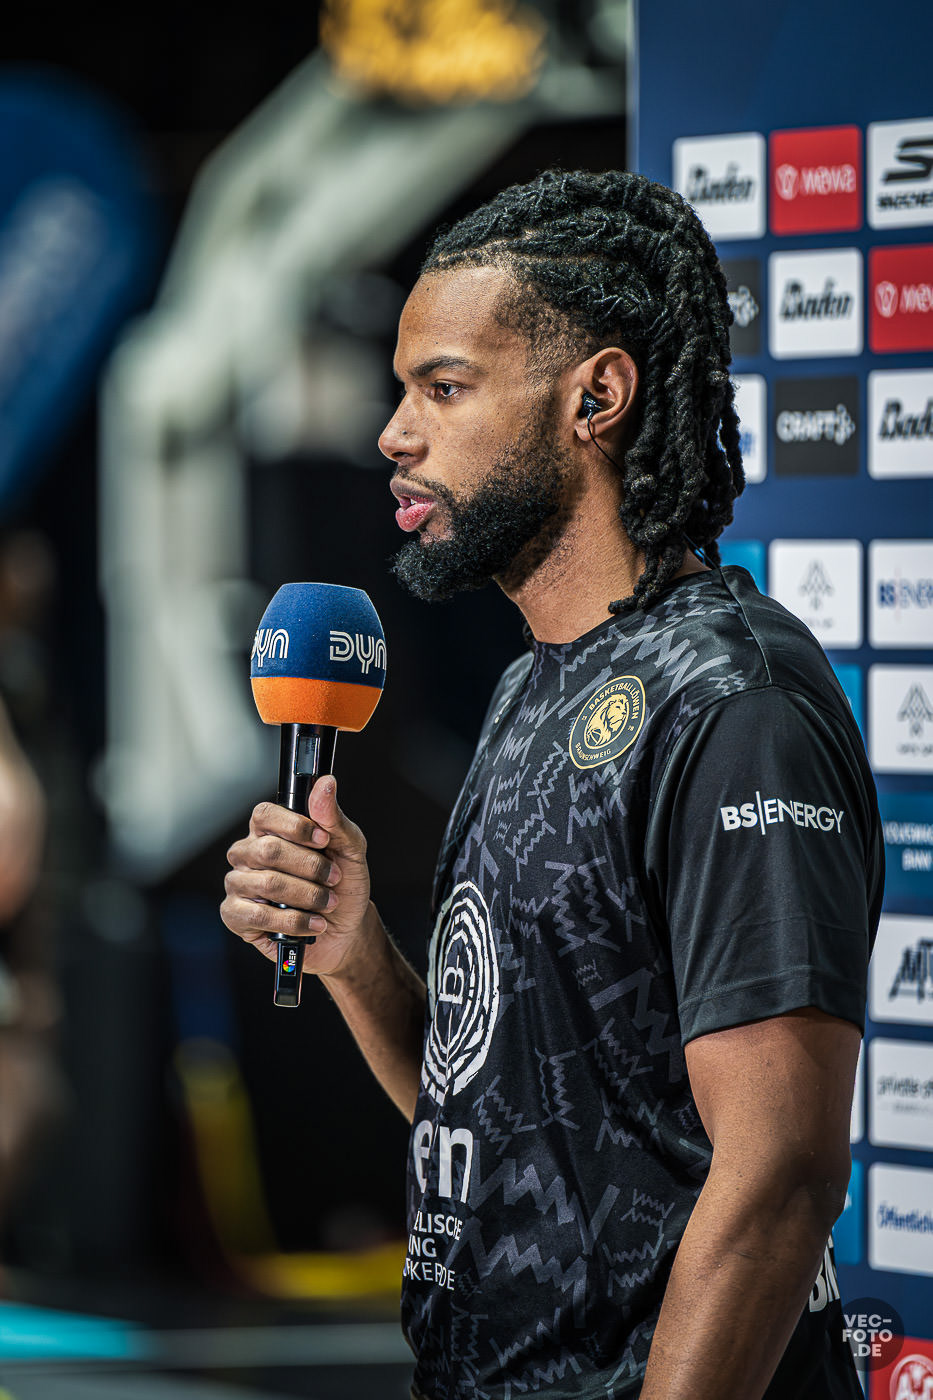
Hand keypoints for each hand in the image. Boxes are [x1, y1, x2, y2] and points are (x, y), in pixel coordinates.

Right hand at [221, 777, 373, 977]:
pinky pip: (258, 915)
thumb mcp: (349, 848)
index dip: (294, 826)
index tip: (323, 839)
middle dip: (310, 867)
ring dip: (308, 896)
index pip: (265, 814)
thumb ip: (334, 818)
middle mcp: (248, 854)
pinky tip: (312, 924)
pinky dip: (294, 920)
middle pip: (268, 850)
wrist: (345, 929)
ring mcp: (239, 884)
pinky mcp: (235, 915)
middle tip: (333, 877)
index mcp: (269, 831)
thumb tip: (326, 783)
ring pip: (267, 883)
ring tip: (328, 903)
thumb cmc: (342, 884)